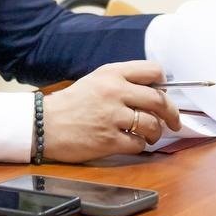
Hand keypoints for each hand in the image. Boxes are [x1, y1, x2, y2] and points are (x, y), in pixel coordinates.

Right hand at [42, 61, 181, 162]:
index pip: (152, 70)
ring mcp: (112, 116)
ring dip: (157, 132)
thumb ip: (122, 82)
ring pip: (152, 124)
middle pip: (159, 99)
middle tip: (173, 120)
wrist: (43, 125)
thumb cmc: (70, 104)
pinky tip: (134, 143)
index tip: (165, 92)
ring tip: (152, 134)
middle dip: (171, 112)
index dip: (163, 83)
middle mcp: (114, 92)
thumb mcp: (95, 81)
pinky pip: (138, 143)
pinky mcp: (108, 140)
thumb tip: (153, 92)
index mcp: (112, 74)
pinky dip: (141, 145)